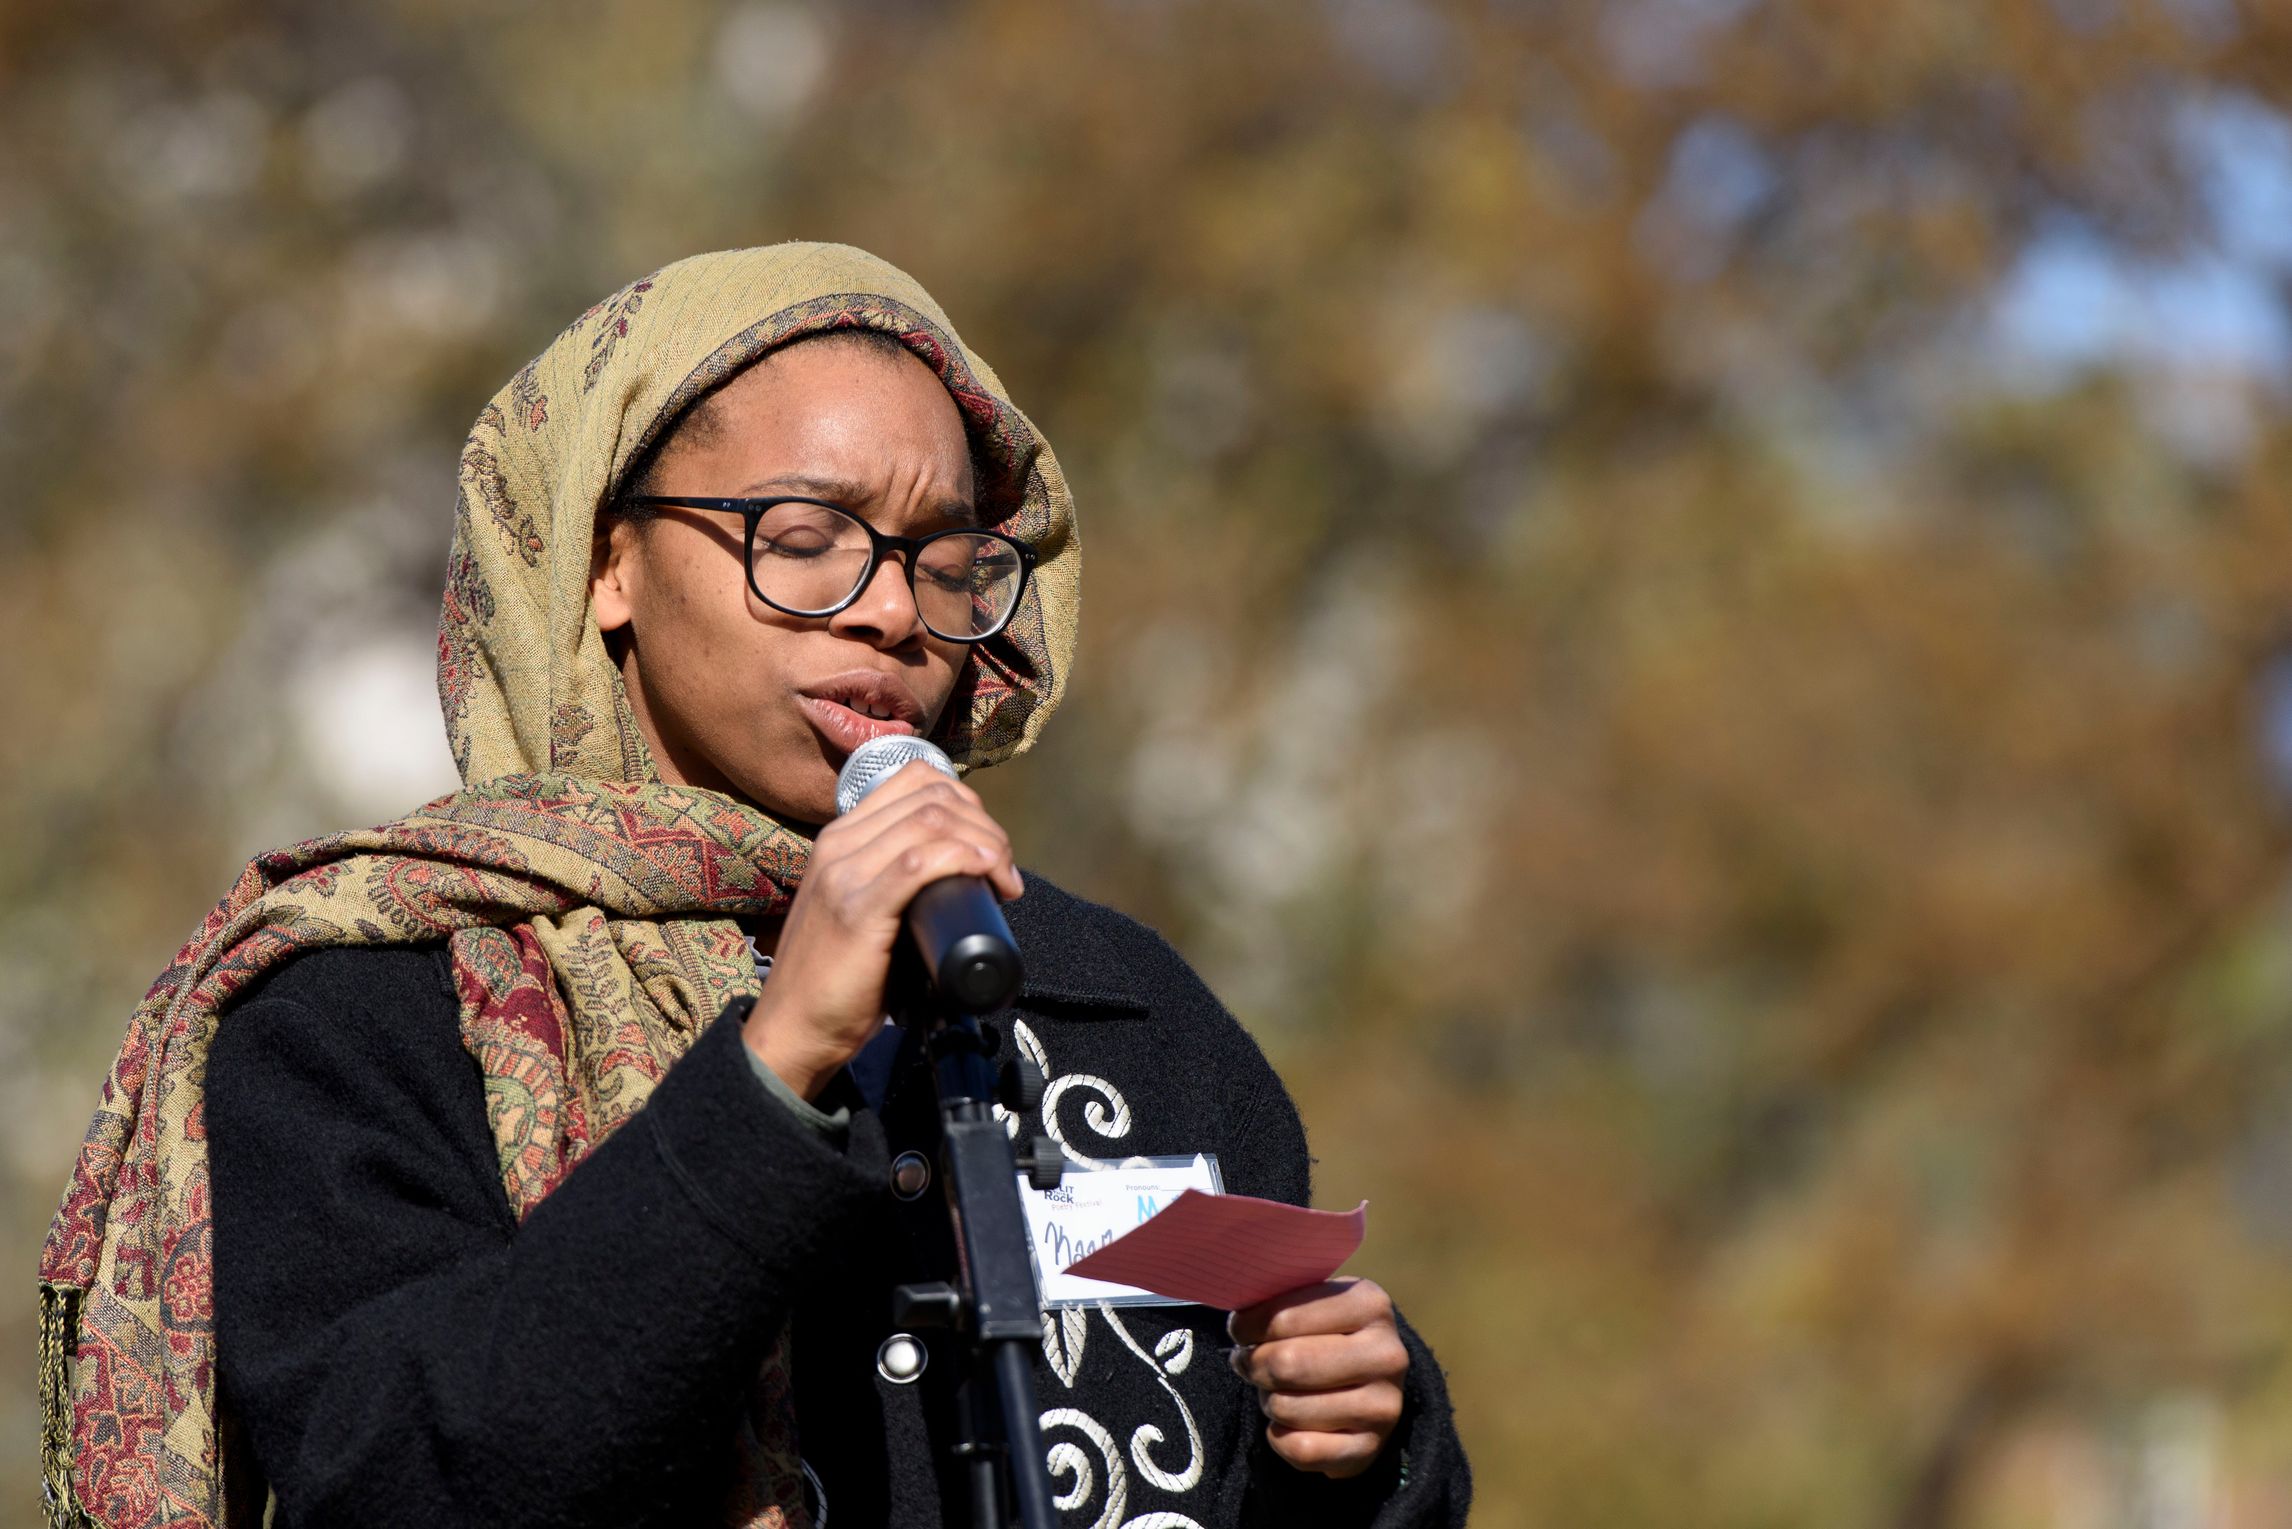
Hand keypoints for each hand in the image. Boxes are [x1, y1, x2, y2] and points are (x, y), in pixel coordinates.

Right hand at [743, 761, 1022, 1097]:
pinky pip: (919, 861)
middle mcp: (838, 844)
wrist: (793, 1029)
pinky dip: (964, 858)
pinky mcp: (856, 909)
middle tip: (1004, 868)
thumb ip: (890, 884)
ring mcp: (844, 874)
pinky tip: (986, 873)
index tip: (988, 844)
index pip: (914, 781)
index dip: (966, 802)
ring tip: (1003, 879)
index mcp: (839, 838)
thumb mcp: (860, 910)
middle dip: (984, 825)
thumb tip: (956, 880)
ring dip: (985, 842)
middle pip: (931, 797)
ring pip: (931, 820)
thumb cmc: (837, 981)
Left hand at [1228, 1277, 1408, 1478]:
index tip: (1239, 1329)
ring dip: (1268, 1401)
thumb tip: (1237, 1312)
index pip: (1284, 1317)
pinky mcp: (1371, 1448)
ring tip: (1276, 1389)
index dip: (1247, 1326)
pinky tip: (1288, 1424)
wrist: (1369, 1381)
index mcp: (1370, 1304)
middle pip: (1286, 1364)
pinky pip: (1300, 1449)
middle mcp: (1387, 1355)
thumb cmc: (1325, 1331)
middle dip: (1254, 1365)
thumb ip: (1279, 1300)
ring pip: (1288, 1409)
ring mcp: (1384, 1406)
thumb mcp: (1312, 1301)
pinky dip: (1279, 1438)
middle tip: (1248, 1362)